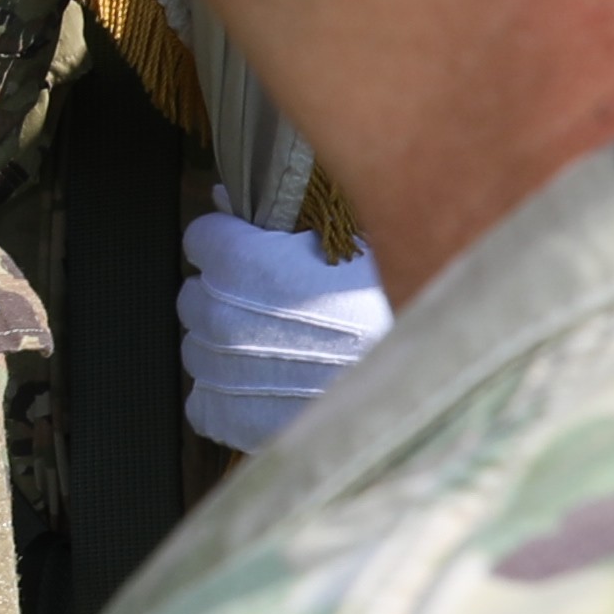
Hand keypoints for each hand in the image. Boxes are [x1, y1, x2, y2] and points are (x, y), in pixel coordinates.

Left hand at [177, 206, 394, 451]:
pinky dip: (229, 396)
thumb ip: (282, 222)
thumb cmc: (392, 309)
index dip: (229, 241)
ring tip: (280, 349)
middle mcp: (222, 316)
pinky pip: (204, 400)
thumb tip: (229, 198)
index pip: (202, 238)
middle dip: (227, 294)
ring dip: (227, 344)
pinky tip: (268, 388)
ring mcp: (220, 369)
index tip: (251, 250)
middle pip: (195, 295)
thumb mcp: (348, 247)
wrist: (417, 386)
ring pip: (198, 347)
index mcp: (245, 263)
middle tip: (275, 305)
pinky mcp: (227, 416)